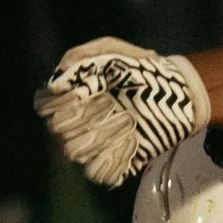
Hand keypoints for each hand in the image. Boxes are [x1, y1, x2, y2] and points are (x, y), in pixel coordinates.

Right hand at [35, 39, 211, 186]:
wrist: (179, 90)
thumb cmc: (143, 68)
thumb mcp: (112, 50)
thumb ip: (81, 57)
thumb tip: (55, 83)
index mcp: (68, 99)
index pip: (44, 108)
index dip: (62, 102)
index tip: (90, 91)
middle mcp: (74, 125)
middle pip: (58, 131)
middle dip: (87, 115)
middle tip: (114, 104)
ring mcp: (91, 147)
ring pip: (74, 152)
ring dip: (103, 135)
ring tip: (129, 121)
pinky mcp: (112, 165)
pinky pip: (97, 173)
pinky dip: (114, 158)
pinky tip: (132, 141)